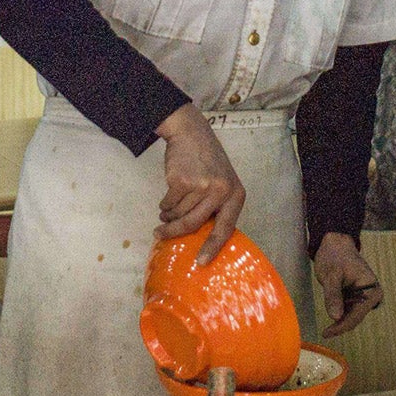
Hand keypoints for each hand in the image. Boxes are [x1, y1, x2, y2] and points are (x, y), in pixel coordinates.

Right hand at [155, 106, 246, 264]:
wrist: (191, 133)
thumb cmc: (207, 162)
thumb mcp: (222, 182)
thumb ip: (216, 206)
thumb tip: (202, 237)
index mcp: (235, 196)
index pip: (225, 229)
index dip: (212, 247)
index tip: (201, 262)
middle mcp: (221, 192)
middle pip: (194, 224)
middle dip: (174, 232)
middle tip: (160, 235)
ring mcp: (202, 186)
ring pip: (179, 214)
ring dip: (168, 215)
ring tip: (166, 210)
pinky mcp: (182, 181)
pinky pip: (169, 203)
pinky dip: (164, 204)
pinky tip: (166, 197)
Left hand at [313, 234, 380, 336]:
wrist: (335, 243)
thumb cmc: (334, 256)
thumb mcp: (331, 275)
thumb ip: (333, 296)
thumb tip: (336, 317)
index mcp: (371, 289)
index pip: (357, 315)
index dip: (342, 326)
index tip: (327, 333)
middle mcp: (372, 294)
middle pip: (356, 318)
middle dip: (341, 325)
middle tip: (325, 333)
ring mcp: (365, 296)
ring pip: (352, 316)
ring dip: (340, 320)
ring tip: (327, 324)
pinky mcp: (358, 296)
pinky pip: (349, 309)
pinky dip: (340, 312)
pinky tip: (332, 311)